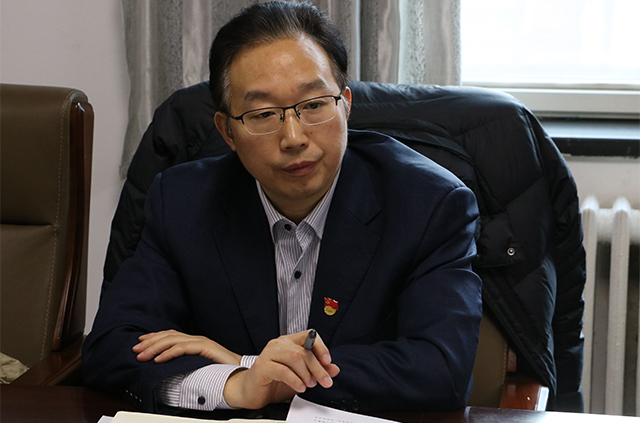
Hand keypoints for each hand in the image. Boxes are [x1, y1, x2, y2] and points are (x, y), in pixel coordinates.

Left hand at [132, 330, 240, 364]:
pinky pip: (183, 348)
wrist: (241, 372)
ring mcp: (201, 342)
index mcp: (194, 341)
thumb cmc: (222, 371)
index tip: (139, 343)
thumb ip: (186, 362)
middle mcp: (197, 338)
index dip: (154, 337)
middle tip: (135, 350)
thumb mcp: (199, 365)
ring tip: (142, 355)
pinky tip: (159, 359)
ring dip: (155, 347)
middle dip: (150, 342)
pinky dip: (169, 353)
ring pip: (173, 340)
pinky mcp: (206, 348)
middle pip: (169, 336)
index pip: (171, 335)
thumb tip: (166, 366)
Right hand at [223, 330, 339, 408]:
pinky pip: (282, 370)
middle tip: (325, 381)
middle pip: (304, 351)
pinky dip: (295, 380)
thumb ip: (316, 370)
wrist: (251, 391)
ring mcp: (269, 353)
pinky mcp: (262, 366)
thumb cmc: (274, 381)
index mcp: (289, 341)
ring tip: (309, 385)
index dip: (321, 347)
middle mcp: (279, 344)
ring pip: (295, 358)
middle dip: (318, 368)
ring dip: (306, 374)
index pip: (309, 335)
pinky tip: (300, 387)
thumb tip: (334, 369)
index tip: (328, 362)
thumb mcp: (300, 376)